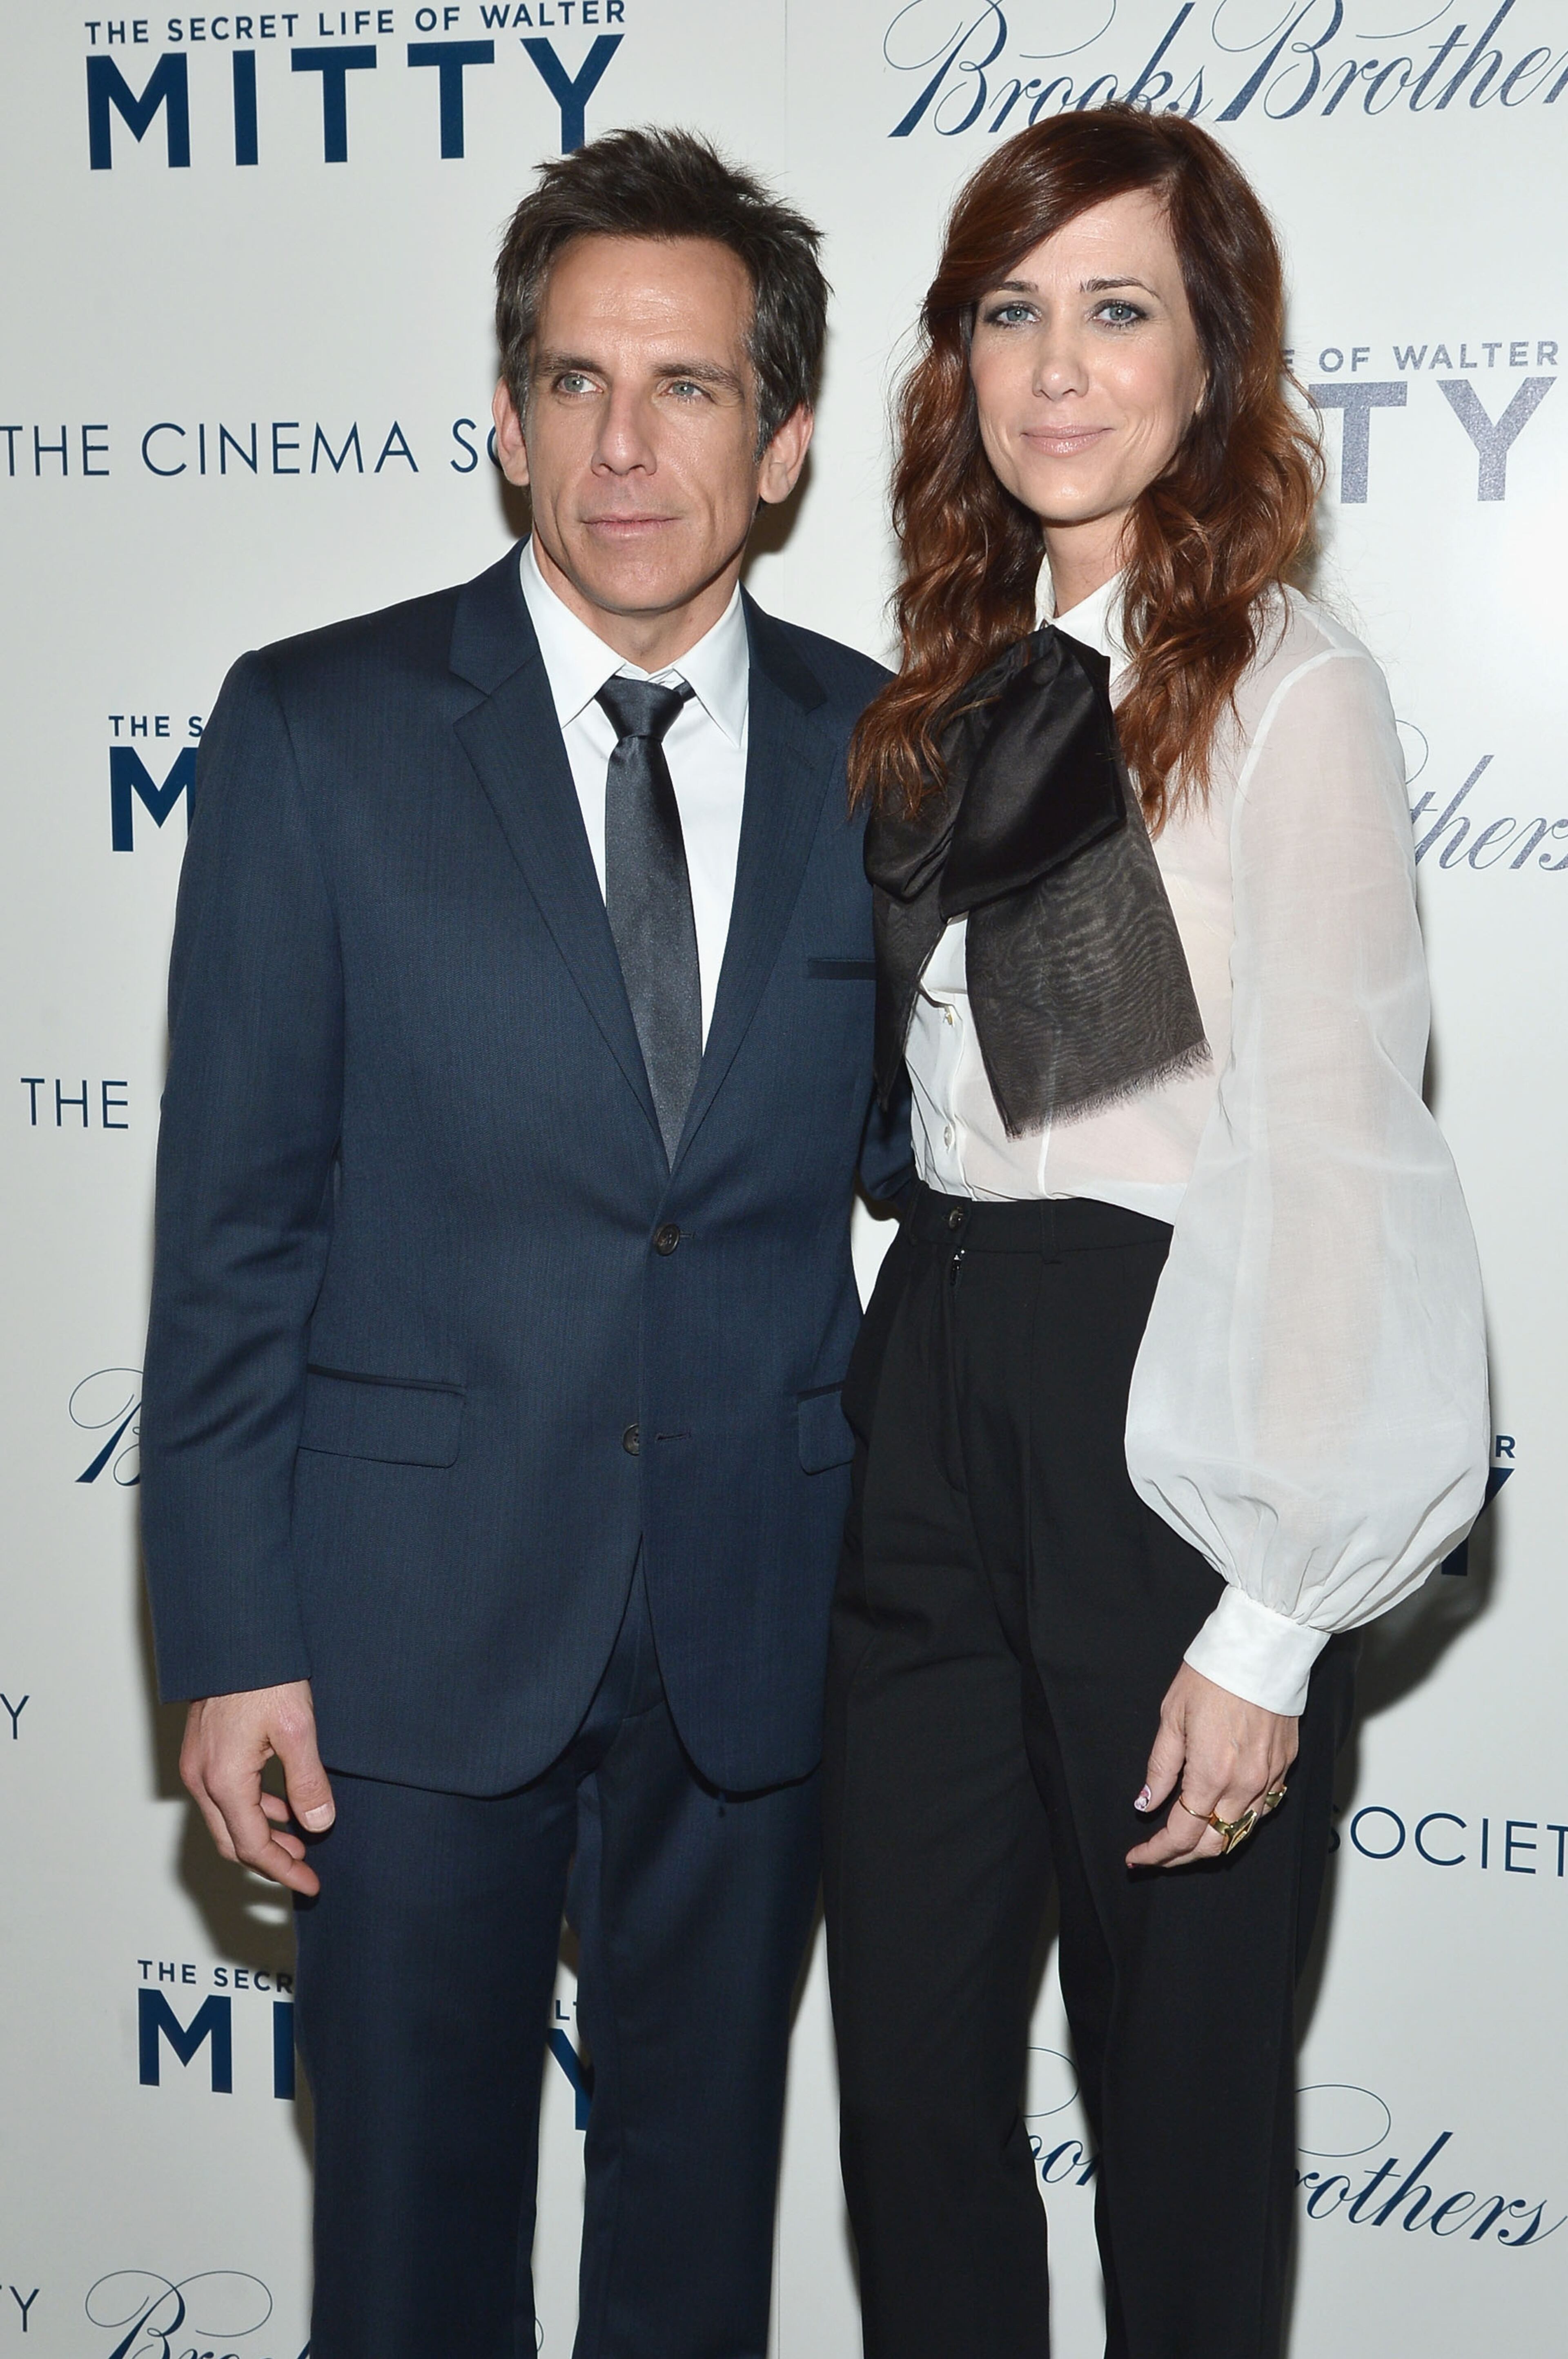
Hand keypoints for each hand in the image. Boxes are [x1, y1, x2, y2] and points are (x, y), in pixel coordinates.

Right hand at [180, 1681, 334, 1896]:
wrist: (235, 1637)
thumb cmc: (264, 1676)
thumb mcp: (298, 1729)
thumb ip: (307, 1782)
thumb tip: (319, 1824)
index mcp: (224, 1781)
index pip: (253, 1846)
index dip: (282, 1871)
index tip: (310, 1884)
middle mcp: (201, 1778)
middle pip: (233, 1841)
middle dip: (269, 1861)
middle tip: (305, 1869)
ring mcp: (197, 1765)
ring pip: (226, 1820)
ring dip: (260, 1835)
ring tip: (299, 1840)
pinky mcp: (201, 1750)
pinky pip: (222, 1796)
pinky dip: (251, 1810)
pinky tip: (278, 1805)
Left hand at [1125, 1662, 1296, 1869]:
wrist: (1261, 1649)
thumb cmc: (1211, 1676)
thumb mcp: (1171, 1718)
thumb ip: (1161, 1767)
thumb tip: (1146, 1803)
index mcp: (1210, 1775)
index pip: (1181, 1835)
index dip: (1156, 1852)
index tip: (1137, 1857)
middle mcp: (1244, 1786)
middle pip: (1214, 1844)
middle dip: (1182, 1857)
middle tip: (1157, 1855)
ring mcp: (1270, 1778)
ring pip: (1242, 1832)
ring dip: (1213, 1843)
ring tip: (1186, 1841)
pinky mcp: (1285, 1766)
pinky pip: (1264, 1808)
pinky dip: (1240, 1820)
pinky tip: (1223, 1814)